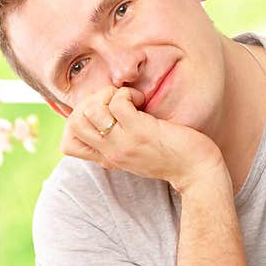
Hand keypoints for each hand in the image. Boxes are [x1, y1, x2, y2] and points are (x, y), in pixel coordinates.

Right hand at [59, 85, 224, 192]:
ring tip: (130, 100)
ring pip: (89, 110)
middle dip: (91, 102)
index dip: (77, 122)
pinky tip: (142, 101)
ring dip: (109, 95)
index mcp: (108, 158)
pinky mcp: (140, 132)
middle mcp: (111, 152)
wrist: (197, 172)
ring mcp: (123, 143)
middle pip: (74, 122)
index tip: (103, 115)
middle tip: (116, 101)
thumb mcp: (137, 154)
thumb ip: (120, 141)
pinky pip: (117, 102)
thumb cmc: (172, 157)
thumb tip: (110, 113)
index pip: (68, 144)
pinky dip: (128, 94)